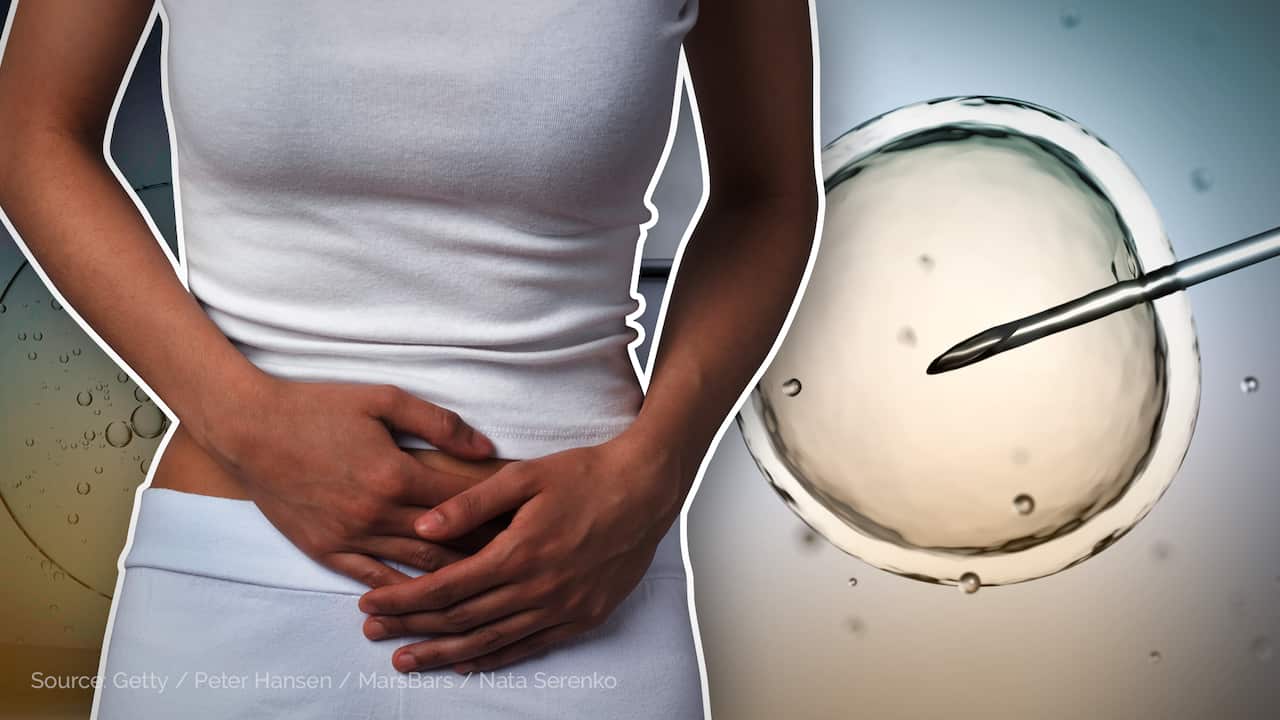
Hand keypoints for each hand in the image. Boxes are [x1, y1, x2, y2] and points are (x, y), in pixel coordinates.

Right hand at [198, 374, 501, 587]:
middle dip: (486, 551)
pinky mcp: (326, 551)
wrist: (249, 430)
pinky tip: (429, 599)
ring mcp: (350, 537)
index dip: (497, 513)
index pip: (462, 503)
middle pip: (446, 541)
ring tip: (490, 582)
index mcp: (396, 476)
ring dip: (453, 576)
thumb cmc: (317, 408)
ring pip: (415, 567)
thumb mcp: (383, 399)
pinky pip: (374, 579)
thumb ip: (438, 423)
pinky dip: (404, 591)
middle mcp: (376, 514)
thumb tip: (486, 446)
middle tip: (521, 558)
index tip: (527, 520)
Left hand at [356, 428, 690, 672]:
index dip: (404, 598)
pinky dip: (495, 658)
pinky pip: (530, 647)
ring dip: (445, 653)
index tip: (370, 604)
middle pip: (461, 619)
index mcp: (518, 551)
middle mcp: (538, 588)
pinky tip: (468, 664)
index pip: (447, 586)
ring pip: (491, 641)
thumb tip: (421, 527)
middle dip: (412, 628)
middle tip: (374, 636)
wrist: (645, 490)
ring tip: (408, 660)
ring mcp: (562, 608)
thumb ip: (470, 504)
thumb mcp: (524, 476)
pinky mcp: (583, 617)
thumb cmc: (587, 475)